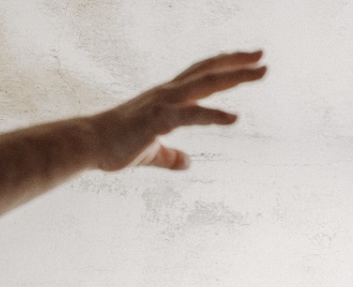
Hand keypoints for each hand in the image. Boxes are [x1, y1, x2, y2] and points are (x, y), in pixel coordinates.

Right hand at [87, 51, 266, 170]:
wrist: (89, 145)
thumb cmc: (115, 146)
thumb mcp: (150, 153)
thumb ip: (170, 156)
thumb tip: (186, 163)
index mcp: (166, 97)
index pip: (201, 74)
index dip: (224, 67)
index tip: (248, 63)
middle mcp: (168, 93)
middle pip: (208, 70)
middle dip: (237, 63)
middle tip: (263, 56)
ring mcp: (163, 102)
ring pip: (206, 82)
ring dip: (236, 76)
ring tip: (261, 72)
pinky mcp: (158, 119)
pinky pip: (192, 114)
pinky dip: (214, 114)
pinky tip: (235, 118)